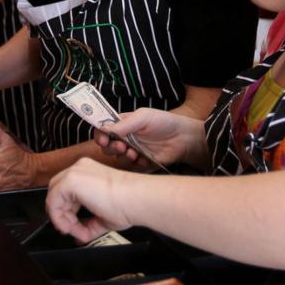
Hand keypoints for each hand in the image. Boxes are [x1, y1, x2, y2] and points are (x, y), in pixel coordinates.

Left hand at [46, 158, 135, 243]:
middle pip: (57, 192)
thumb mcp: (103, 216)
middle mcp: (80, 169)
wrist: (136, 199)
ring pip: (53, 197)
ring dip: (61, 219)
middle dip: (61, 213)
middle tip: (71, 229)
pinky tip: (71, 227)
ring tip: (75, 231)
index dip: (67, 211)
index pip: (67, 191)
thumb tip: (80, 235)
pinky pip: (53, 202)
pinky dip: (59, 218)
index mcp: (89, 172)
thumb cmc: (129, 204)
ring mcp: (74, 172)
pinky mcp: (70, 180)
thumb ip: (89, 224)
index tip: (74, 227)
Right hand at [90, 108, 204, 170]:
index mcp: (123, 124)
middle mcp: (125, 138)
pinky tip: (143, 159)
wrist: (184, 138)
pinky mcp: (140, 162)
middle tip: (121, 146)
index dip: (100, 135)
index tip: (104, 140)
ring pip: (117, 158)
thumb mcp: (143, 117)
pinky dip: (135, 164)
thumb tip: (104, 129)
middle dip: (111, 148)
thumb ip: (123, 123)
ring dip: (123, 156)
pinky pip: (131, 167)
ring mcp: (132, 150)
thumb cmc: (164, 122)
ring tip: (133, 153)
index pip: (104, 129)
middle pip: (107, 146)